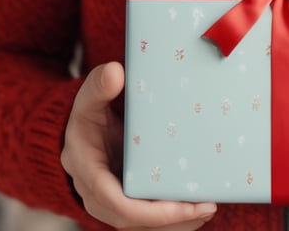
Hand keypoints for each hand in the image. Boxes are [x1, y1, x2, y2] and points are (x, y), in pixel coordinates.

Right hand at [61, 61, 216, 229]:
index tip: (179, 206)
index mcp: (88, 174)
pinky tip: (197, 209)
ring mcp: (112, 204)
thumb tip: (115, 72)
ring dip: (178, 223)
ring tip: (208, 208)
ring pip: (145, 225)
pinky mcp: (126, 203)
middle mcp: (97, 197)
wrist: (80, 131)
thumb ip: (99, 86)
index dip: (149, 212)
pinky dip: (173, 218)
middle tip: (207, 207)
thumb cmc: (86, 115)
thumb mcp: (88, 99)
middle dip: (172, 219)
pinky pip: (149, 219)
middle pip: (136, 222)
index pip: (118, 204)